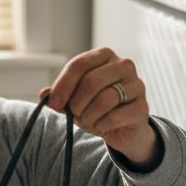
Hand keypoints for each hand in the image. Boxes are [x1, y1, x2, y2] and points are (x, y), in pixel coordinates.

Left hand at [38, 47, 160, 170]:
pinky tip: (101, 127)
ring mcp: (136, 85)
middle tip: (75, 115)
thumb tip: (44, 94)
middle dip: (77, 104)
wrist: (124, 129)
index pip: (79, 65)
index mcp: (105, 56)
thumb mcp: (75, 100)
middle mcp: (124, 65)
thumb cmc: (98, 109)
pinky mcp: (142, 107)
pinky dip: (101, 126)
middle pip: (91, 82)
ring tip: (88, 122)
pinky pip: (114, 117)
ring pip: (103, 100)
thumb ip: (59, 96)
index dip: (62, 86)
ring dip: (89, 117)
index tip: (54, 104)